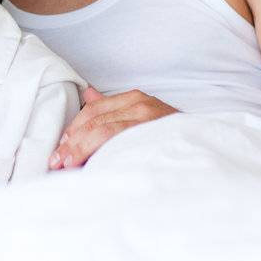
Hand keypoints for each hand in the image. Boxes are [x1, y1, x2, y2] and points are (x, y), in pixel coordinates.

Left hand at [48, 87, 178, 169]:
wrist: (204, 143)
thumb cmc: (168, 134)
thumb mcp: (139, 116)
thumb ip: (112, 108)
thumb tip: (86, 94)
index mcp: (133, 99)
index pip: (92, 110)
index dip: (72, 129)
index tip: (59, 148)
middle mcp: (140, 104)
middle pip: (94, 120)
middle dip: (72, 142)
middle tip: (56, 162)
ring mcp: (148, 118)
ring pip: (104, 131)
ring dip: (81, 149)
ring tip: (67, 165)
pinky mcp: (154, 134)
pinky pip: (120, 141)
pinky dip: (101, 154)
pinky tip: (90, 167)